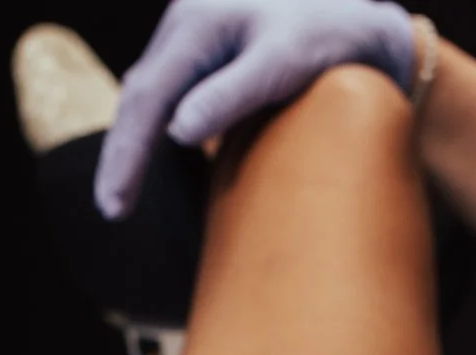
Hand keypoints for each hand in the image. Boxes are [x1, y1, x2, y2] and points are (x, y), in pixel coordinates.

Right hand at [94, 0, 414, 217]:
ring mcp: (196, 38)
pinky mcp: (211, 57)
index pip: (148, 94)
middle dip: (122, 153)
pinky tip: (155, 164)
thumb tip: (178, 131)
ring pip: (152, 95)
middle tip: (112, 211)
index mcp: (198, 23)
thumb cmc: (333, 38)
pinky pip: (172, 95)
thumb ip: (233, 92)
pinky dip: (157, 131)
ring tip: (124, 197)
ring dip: (135, 144)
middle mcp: (188, 23)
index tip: (116, 204)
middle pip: (140, 94)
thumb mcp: (287, 63)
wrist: (364, 21)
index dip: (128, 151)